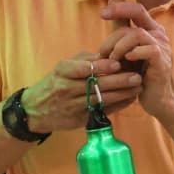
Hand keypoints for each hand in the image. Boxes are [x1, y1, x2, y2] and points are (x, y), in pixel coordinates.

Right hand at [21, 53, 141, 133]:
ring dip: (122, 94)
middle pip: (95, 85)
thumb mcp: (64, 67)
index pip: (83, 69)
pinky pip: (102, 111)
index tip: (117, 64)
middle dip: (118, 81)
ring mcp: (73, 106)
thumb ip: (86, 60)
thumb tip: (110, 54)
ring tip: (138, 87)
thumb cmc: (55, 82)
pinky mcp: (80, 119)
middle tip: (136, 76)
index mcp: (62, 71)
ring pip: (101, 99)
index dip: (101, 67)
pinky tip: (130, 99)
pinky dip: (117, 105)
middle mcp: (67, 88)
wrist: (35, 110)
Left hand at [98, 2, 173, 119]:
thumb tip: (104, 14)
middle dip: (111, 38)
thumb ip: (119, 37)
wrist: (160, 98)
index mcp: (150, 29)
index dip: (119, 7)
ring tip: (112, 60)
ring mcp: (162, 46)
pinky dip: (133, 54)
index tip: (102, 13)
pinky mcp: (162, 60)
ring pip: (137, 34)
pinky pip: (147, 49)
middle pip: (131, 24)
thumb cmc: (141, 76)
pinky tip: (126, 62)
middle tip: (102, 54)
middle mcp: (158, 34)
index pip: (136, 9)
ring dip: (119, 47)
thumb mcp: (127, 54)